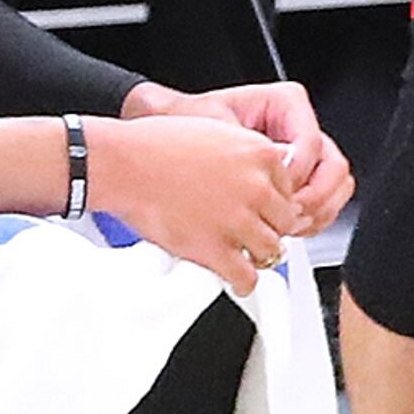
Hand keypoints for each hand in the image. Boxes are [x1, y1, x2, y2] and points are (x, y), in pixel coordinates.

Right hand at [89, 112, 302, 293]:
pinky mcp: (215, 248)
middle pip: (285, 222)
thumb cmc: (157, 145)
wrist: (124, 164)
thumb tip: (265, 170)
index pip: (289, 189)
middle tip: (254, 234)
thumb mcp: (217, 130)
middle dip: (269, 229)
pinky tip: (237, 280)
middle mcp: (256, 186)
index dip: (273, 203)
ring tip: (246, 257)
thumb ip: (246, 153)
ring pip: (272, 251)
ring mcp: (238, 219)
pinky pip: (247, 276)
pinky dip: (244, 283)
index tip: (262, 210)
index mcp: (260, 154)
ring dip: (259, 257)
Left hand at [191, 78, 353, 235]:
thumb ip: (244, 142)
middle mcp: (303, 126)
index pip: (311, 142)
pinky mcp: (304, 176)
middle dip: (315, 197)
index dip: (297, 173)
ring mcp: (308, 153)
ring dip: (317, 212)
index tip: (276, 191)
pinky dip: (312, 219)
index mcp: (288, 102)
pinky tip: (287, 227)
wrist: (181, 128)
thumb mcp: (213, 122)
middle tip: (289, 215)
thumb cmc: (197, 119)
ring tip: (287, 225)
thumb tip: (276, 165)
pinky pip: (325, 201)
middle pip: (334, 167)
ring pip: (337, 187)